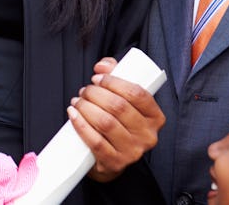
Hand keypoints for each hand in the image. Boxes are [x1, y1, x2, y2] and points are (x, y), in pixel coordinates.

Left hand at [68, 57, 164, 182]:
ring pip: (106, 123)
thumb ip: (115, 73)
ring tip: (77, 101)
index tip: (97, 78)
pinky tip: (73, 114)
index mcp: (155, 117)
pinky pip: (96, 142)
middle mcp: (147, 135)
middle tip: (84, 91)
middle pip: (118, 107)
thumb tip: (102, 66)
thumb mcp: (123, 97)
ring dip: (86, 107)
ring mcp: (132, 151)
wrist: (111, 156)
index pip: (138, 94)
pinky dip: (81, 125)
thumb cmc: (118, 120)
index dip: (114, 82)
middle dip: (95, 93)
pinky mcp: (115, 162)